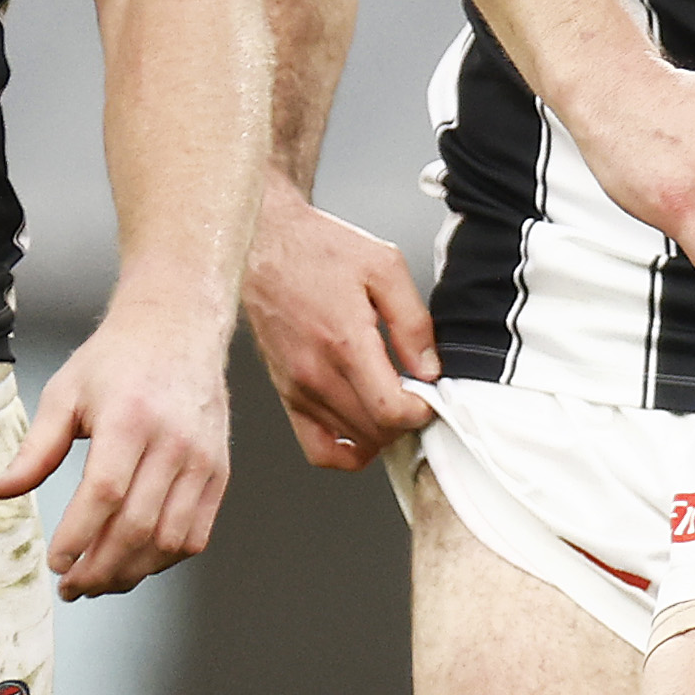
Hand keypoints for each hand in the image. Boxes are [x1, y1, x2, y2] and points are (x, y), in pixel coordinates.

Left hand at [0, 303, 232, 596]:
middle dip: (100, 568)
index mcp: (129, 418)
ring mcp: (201, 460)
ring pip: (169, 540)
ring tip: (99, 581)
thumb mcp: (64, 393)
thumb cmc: (116, 360)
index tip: (56, 563)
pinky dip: (164, 560)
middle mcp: (172, 442)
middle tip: (72, 586)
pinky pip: (196, 534)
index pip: (104, 495)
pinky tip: (135, 562)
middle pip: (137, 526)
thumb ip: (36, 448)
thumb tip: (2, 492)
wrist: (177, 329)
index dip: (78, 538)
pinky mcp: (218, 472)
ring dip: (131, 572)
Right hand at [243, 188, 438, 471]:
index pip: (389, 411)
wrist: (265, 243)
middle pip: (374, 432)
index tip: (430, 396)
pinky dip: (346, 451)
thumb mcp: (384, 266)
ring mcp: (297, 388)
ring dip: (381, 432)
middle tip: (416, 394)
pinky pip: (317, 448)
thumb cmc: (317, 249)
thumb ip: (412, 322)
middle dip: (406, 420)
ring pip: (351, 442)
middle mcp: (316, 373)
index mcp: (344, 342)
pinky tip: (364, 431)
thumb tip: (429, 368)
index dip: (420, 412)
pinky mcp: (285, 393)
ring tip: (392, 401)